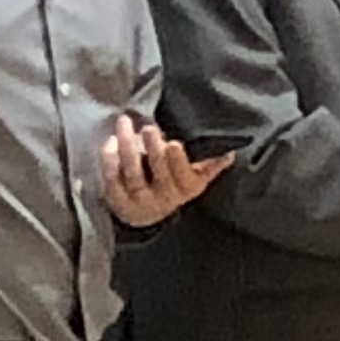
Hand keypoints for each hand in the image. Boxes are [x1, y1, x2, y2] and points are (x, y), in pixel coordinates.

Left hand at [101, 112, 231, 227]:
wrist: (147, 216)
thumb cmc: (174, 186)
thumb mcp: (196, 179)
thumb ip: (211, 165)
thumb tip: (230, 152)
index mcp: (186, 188)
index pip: (184, 176)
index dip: (178, 161)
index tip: (174, 143)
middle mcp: (164, 197)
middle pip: (157, 173)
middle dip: (153, 149)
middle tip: (149, 128)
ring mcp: (139, 199)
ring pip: (133, 173)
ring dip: (128, 146)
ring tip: (125, 124)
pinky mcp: (117, 199)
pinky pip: (112, 178)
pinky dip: (110, 159)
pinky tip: (111, 141)